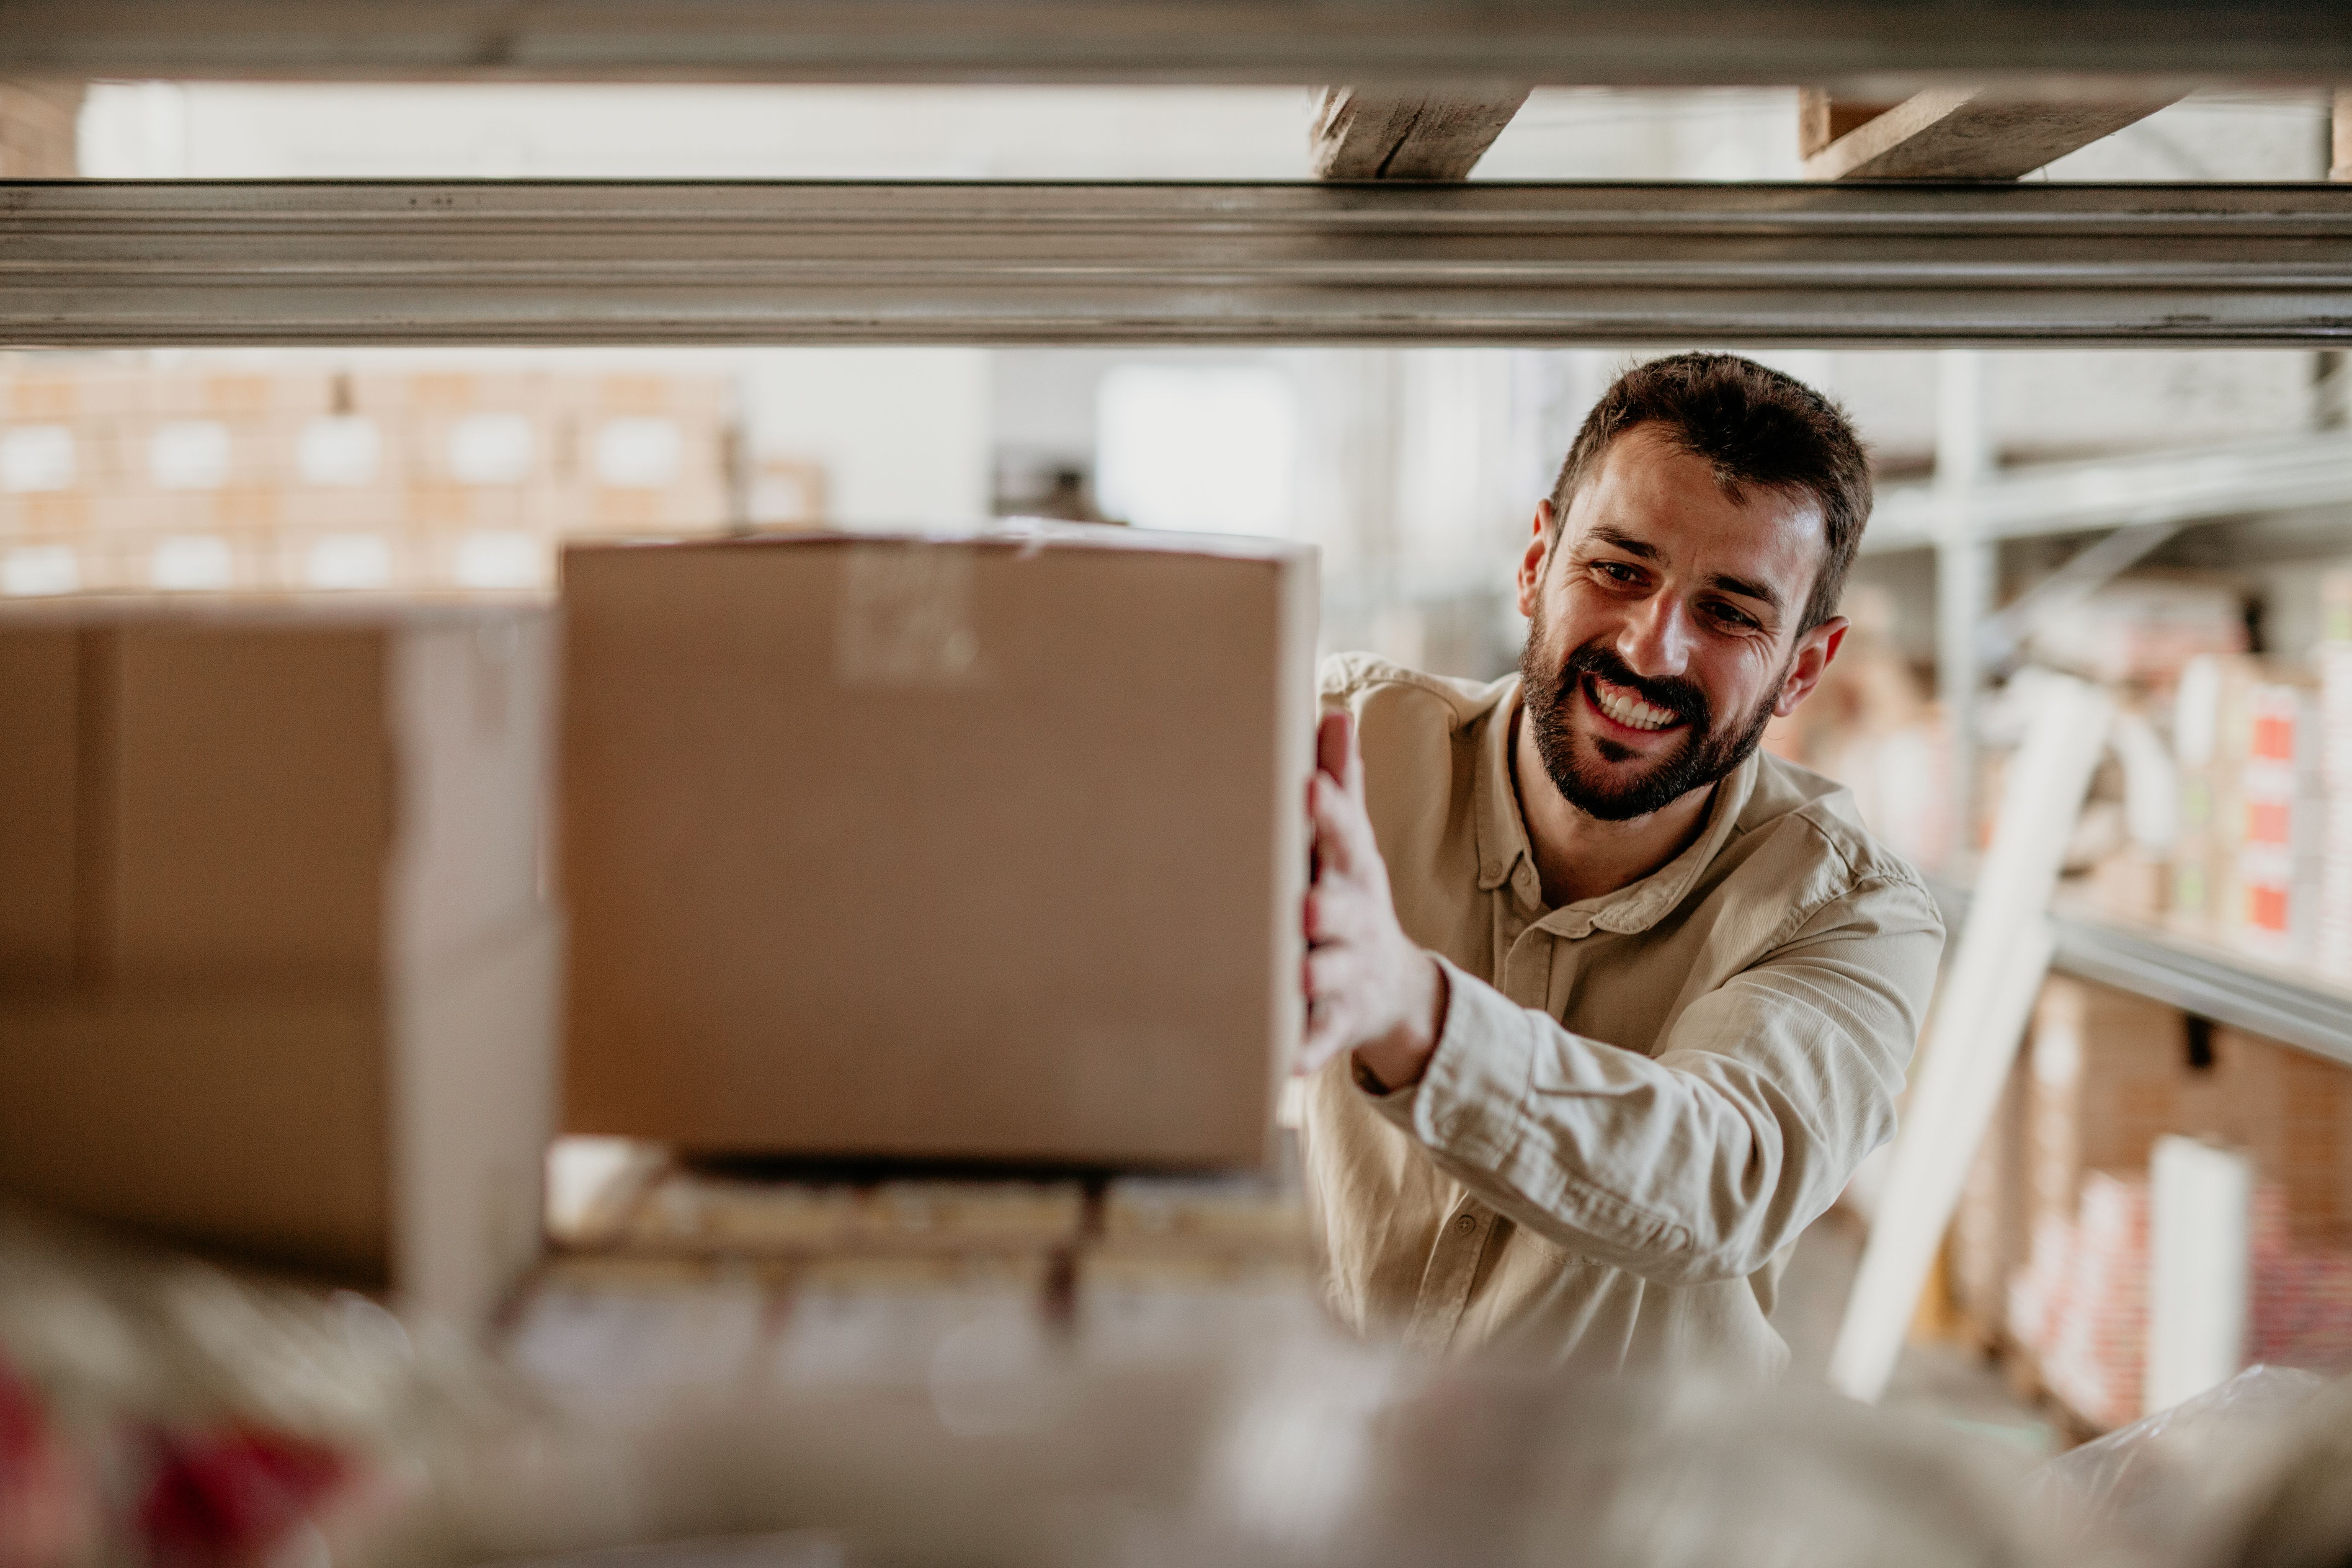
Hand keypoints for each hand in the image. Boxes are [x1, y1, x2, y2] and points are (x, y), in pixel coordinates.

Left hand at [1300, 709, 1448, 1086]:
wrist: (1388, 989)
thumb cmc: (1350, 899)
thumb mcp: (1352, 845)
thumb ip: (1339, 785)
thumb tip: (1330, 712)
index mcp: (1352, 872)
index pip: (1343, 838)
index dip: (1329, 814)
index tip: (1308, 789)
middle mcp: (1354, 922)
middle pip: (1340, 911)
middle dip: (1326, 907)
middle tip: (1303, 903)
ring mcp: (1348, 974)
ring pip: (1330, 975)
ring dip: (1315, 975)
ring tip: (1296, 973)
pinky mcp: (1337, 1022)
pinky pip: (1320, 1037)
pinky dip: (1305, 1048)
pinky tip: (1284, 1060)